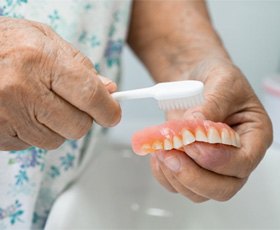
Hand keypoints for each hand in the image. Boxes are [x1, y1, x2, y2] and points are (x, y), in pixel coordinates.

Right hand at [0, 17, 120, 150]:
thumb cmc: (6, 44)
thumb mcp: (45, 41)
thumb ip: (80, 66)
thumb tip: (108, 90)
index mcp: (39, 60)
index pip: (90, 95)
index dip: (108, 110)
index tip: (113, 114)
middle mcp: (22, 90)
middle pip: (78, 126)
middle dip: (82, 118)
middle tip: (71, 103)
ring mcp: (7, 115)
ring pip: (56, 140)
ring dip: (57, 126)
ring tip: (39, 103)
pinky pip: (33, 145)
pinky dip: (36, 131)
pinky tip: (24, 111)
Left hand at [150, 58, 272, 201]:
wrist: (194, 78)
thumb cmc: (216, 78)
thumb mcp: (222, 81)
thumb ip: (213, 103)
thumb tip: (195, 126)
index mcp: (253, 136)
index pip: (243, 163)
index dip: (216, 160)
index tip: (192, 143)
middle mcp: (234, 156)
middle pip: (222, 188)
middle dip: (193, 176)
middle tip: (171, 154)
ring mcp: (211, 165)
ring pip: (198, 192)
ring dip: (175, 175)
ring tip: (162, 149)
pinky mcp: (190, 165)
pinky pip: (176, 185)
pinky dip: (163, 174)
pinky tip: (159, 154)